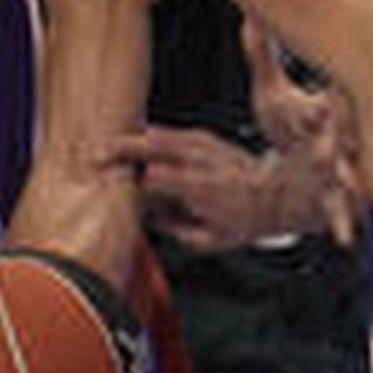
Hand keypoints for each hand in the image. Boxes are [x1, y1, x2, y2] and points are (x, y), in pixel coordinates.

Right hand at [104, 123, 273, 249]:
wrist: (277, 194)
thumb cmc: (244, 220)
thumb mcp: (210, 240)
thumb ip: (175, 230)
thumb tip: (148, 218)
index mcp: (202, 187)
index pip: (157, 179)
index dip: (134, 185)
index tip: (114, 189)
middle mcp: (202, 160)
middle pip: (154, 146)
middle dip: (122, 149)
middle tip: (95, 156)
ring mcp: (203, 144)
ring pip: (158, 134)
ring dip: (130, 139)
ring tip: (105, 147)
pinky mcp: (203, 136)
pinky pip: (168, 132)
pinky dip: (146, 135)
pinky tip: (130, 140)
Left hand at [243, 18, 363, 248]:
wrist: (315, 163)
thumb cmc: (295, 125)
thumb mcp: (274, 94)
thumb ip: (262, 58)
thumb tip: (249, 15)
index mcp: (321, 110)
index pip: (329, 99)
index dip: (329, 100)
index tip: (328, 97)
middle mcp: (336, 139)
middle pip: (343, 136)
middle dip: (341, 140)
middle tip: (335, 145)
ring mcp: (340, 169)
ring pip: (348, 174)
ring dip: (350, 182)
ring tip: (353, 193)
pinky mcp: (336, 195)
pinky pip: (339, 208)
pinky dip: (342, 221)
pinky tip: (344, 237)